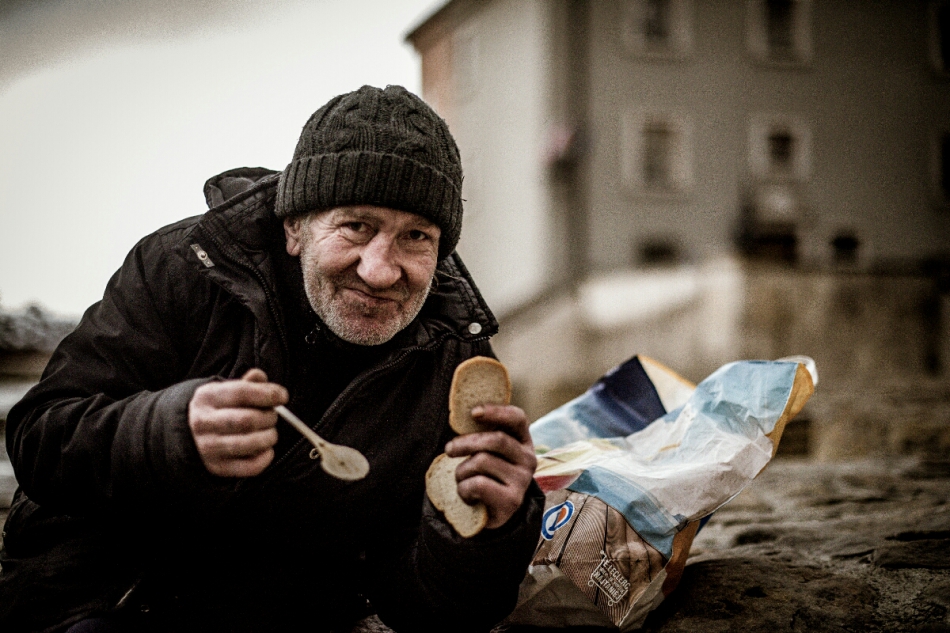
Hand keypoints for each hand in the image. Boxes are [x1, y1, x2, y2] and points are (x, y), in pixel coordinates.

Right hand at [188, 368, 287, 476]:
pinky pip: (250, 467)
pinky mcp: (217, 467)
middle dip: (269, 417)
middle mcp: (204, 422)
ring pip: (250, 444)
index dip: (268, 394)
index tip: (283, 396)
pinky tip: (266, 449)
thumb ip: (247, 383)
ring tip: (270, 432)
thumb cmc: (218, 409)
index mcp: (207, 397)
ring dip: (269, 437)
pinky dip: (265, 458)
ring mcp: (209, 447)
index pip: (242, 392)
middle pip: (248, 420)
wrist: (188, 434)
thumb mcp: (226, 390)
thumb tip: (260, 377)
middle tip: (273, 416)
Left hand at [445, 404, 536, 529]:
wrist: (490, 514)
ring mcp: (522, 481)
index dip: (496, 411)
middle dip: (466, 442)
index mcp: (523, 441)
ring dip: (462, 470)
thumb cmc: (486, 476)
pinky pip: (478, 484)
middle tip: (449, 449)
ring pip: (482, 461)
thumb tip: (467, 415)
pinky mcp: (512, 501)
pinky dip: (464, 489)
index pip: (517, 418)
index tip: (473, 412)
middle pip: (496, 440)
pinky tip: (467, 495)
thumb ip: (483, 434)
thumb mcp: (488, 452)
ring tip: (462, 479)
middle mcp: (528, 459)